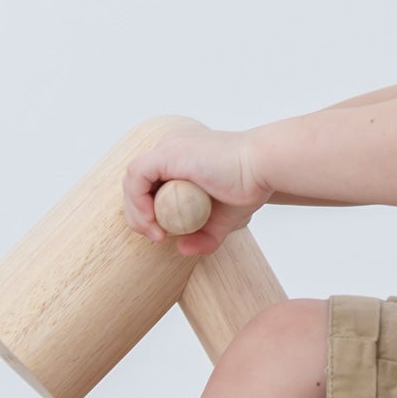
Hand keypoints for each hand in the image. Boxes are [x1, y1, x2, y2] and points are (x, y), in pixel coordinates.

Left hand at [121, 129, 271, 257]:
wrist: (264, 168)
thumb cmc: (250, 185)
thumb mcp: (222, 219)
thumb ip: (204, 235)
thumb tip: (183, 249)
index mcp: (181, 158)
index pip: (149, 185)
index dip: (148, 212)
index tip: (163, 234)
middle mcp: (171, 148)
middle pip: (137, 183)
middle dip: (139, 214)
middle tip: (156, 236)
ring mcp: (168, 148)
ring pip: (132, 180)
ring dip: (137, 211)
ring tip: (155, 232)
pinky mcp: (168, 152)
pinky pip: (137, 176)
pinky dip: (138, 200)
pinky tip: (152, 220)